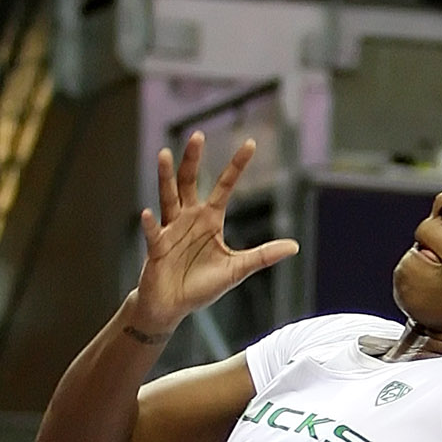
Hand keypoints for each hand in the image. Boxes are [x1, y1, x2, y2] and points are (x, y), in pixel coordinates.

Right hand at [132, 134, 298, 335]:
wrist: (172, 306)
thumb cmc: (202, 285)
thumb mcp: (237, 269)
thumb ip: (263, 255)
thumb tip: (295, 246)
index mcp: (210, 219)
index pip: (225, 186)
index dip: (236, 166)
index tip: (250, 143)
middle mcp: (189, 218)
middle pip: (190, 182)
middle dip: (193, 160)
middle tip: (198, 135)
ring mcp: (170, 230)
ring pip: (168, 197)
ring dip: (166, 177)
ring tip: (165, 154)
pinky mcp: (157, 248)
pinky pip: (153, 233)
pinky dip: (150, 224)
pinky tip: (146, 214)